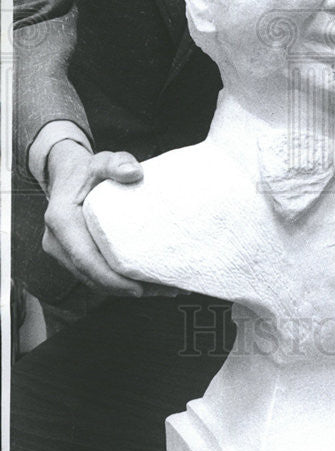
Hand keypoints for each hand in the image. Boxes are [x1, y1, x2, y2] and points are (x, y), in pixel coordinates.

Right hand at [42, 140, 145, 295]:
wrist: (69, 175)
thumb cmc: (87, 170)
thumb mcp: (102, 161)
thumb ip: (117, 163)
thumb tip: (133, 172)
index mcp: (61, 221)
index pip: (85, 259)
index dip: (111, 279)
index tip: (138, 288)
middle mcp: (57, 241)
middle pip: (91, 275)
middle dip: (124, 288)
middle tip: (162, 289)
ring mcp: (63, 251)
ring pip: (93, 279)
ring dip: (124, 289)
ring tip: (160, 288)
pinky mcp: (73, 255)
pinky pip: (94, 274)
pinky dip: (117, 282)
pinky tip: (145, 281)